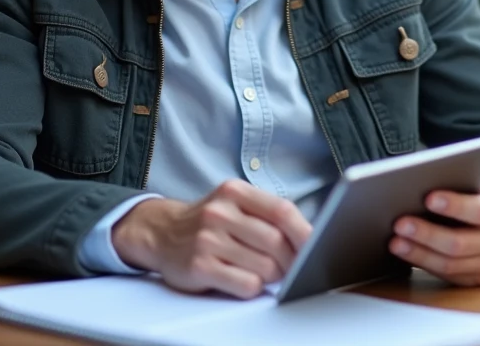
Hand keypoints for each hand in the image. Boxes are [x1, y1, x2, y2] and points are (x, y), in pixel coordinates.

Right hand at [110, 180, 311, 298]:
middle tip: (292, 268)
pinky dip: (253, 287)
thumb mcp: (234, 204)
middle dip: (292, 261)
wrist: (160, 233)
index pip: (282, 210)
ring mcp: (207, 239)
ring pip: (264, 267)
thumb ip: (267, 215)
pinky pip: (246, 284)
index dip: (304, 232)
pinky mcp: (199, 266)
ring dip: (272, 276)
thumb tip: (310, 238)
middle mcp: (219, 212)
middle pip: (276, 242)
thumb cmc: (209, 223)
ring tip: (262, 271)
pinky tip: (243, 280)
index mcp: (234, 192)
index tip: (318, 246)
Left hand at [389, 160, 479, 286]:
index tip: (428, 198)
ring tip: (394, 241)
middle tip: (399, 223)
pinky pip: (446, 275)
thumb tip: (464, 151)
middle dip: (427, 234)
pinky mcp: (475, 279)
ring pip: (450, 264)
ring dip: (419, 253)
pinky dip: (422, 264)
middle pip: (459, 243)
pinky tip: (404, 252)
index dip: (455, 206)